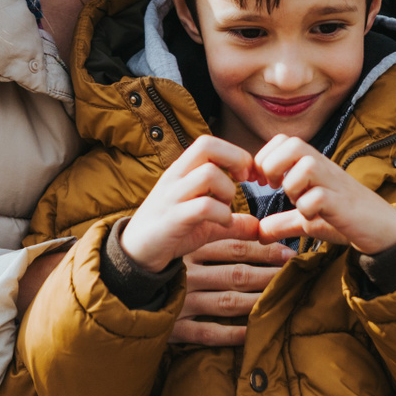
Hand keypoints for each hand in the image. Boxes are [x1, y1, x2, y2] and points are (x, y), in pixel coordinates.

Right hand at [120, 135, 263, 273]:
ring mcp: (172, 197)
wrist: (136, 253)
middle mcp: (176, 178)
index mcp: (182, 171)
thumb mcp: (205, 224)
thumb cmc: (171, 231)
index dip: (235, 153)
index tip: (248, 175)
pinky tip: (222, 224)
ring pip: (208, 174)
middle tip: (245, 181)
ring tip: (227, 208)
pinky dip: (222, 214)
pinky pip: (203, 206)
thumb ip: (232, 221)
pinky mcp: (172, 219)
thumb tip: (259, 227)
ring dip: (228, 190)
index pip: (208, 142)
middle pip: (207, 145)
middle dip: (235, 159)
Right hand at [169, 236, 292, 346]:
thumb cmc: (164, 262)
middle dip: (268, 272)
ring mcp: (183, 302)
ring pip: (227, 302)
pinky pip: (208, 333)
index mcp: (189, 251)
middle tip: (294, 271)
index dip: (263, 249)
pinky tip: (253, 332)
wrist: (123, 287)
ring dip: (258, 300)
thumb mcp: (186, 242)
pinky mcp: (176, 328)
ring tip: (282, 296)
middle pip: (235, 273)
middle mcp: (188, 276)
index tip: (288, 250)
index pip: (233, 248)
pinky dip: (231, 334)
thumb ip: (216, 234)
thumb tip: (257, 225)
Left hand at [252, 135, 395, 253]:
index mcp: (312, 164)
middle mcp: (323, 167)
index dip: (264, 157)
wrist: (381, 229)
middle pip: (291, 143)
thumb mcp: (307, 219)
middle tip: (275, 188)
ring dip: (292, 187)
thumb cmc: (344, 218)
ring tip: (297, 202)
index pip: (282, 140)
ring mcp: (334, 183)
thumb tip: (258, 232)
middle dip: (273, 166)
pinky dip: (307, 208)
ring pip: (305, 166)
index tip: (263, 182)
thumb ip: (283, 222)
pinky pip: (318, 197)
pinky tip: (312, 216)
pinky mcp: (343, 203)